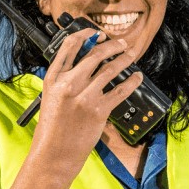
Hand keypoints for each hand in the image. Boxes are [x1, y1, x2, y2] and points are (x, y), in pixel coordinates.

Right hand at [31, 28, 142, 178]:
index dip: (87, 36)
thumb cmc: (52, 128)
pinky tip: (137, 77)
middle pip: (95, 54)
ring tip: (131, 54)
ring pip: (110, 69)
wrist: (54, 154)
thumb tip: (87, 64)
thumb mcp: (51, 97)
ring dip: (125, 59)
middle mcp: (69, 84)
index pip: (70, 46)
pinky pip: (121, 90)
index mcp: (54, 78)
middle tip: (122, 43)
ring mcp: (85, 96)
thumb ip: (65, 79)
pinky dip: (132, 81)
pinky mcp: (99, 110)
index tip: (97, 34)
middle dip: (112, 45)